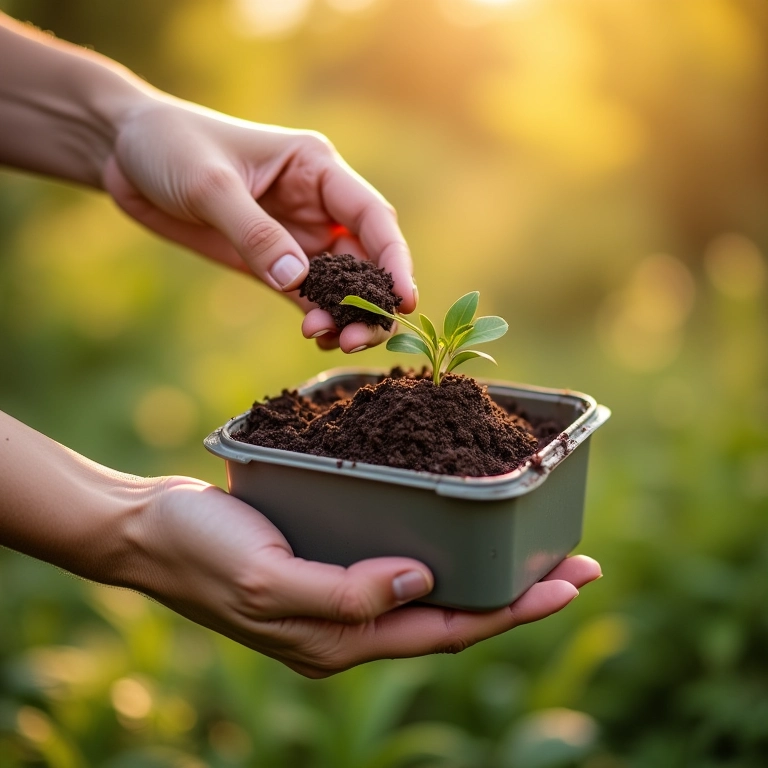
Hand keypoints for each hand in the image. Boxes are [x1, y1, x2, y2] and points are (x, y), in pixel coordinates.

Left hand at [103, 99, 415, 351]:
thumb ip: (255, 233)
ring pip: (340, 284)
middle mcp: (317, 205)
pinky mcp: (271, 262)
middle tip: (358, 338)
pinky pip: (307, 296)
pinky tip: (317, 338)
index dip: (394, 259)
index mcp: (316, 170)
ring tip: (333, 343)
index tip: (402, 300)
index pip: (372, 217)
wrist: (126, 153)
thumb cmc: (170, 146)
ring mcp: (296, 236)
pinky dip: (318, 318)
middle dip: (370, 300)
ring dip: (345, 315)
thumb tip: (297, 282)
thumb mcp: (209, 185)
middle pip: (365, 258)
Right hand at [127, 477, 600, 677]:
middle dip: (519, 595)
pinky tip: (458, 523)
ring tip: (535, 547)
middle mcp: (349, 623)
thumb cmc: (202, 551)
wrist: (151, 529)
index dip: (513, 611)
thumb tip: (424, 583)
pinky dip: (440, 546)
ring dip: (486, 572)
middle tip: (581, 567)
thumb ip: (345, 591)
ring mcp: (340, 593)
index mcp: (340, 640)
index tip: (571, 584)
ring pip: (432, 590)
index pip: (446, 632)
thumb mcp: (268, 578)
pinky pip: (399, 560)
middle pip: (452, 615)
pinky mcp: (328, 559)